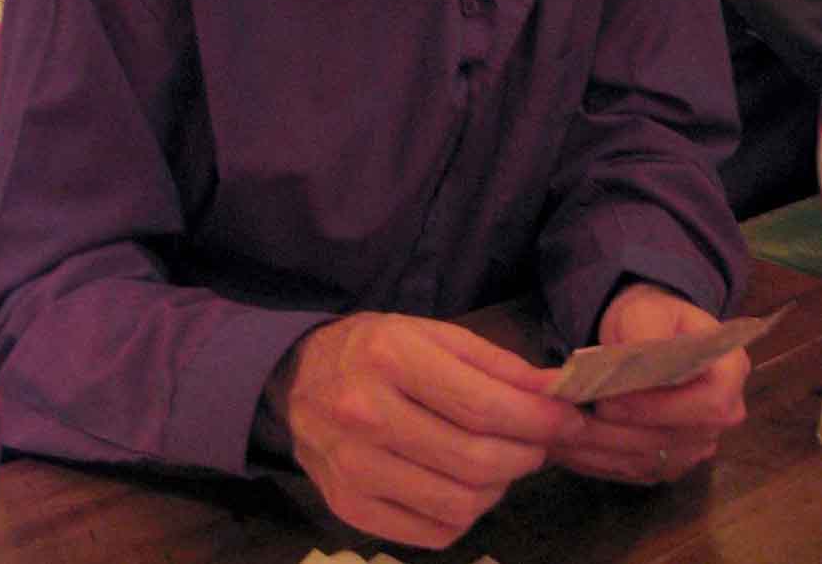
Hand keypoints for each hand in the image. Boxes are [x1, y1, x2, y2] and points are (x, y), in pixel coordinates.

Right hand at [265, 311, 586, 547]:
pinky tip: (462, 483)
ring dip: (498, 487)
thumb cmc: (376, 349)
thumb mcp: (432, 334)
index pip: (482, 406)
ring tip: (500, 461)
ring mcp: (354, 468)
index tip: (569, 420)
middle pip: (475, 460)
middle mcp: (367, 414)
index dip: (537, 420)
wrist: (297, 377)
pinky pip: (433, 532)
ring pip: (459, 504)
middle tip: (539, 444)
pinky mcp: (349, 508)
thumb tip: (555, 392)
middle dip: (526, 455)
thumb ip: (495, 364)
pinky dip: (464, 515)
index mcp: (391, 357)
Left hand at [547, 282, 748, 485]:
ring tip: (552, 429)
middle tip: (565, 416)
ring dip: (597, 450)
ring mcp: (695, 446)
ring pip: (647, 461)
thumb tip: (636, 357)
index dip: (661, 408)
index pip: (710, 405)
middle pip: (674, 441)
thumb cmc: (650, 317)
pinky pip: (632, 470)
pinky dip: (595, 460)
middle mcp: (721, 417)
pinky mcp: (667, 463)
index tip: (612, 401)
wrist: (645, 334)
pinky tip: (564, 444)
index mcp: (729, 372)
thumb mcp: (646, 311)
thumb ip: (645, 332)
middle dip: (616, 432)